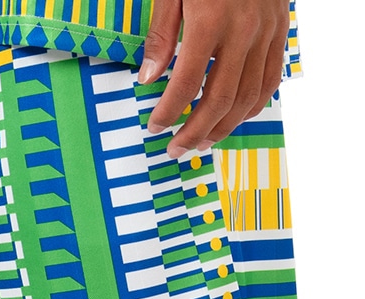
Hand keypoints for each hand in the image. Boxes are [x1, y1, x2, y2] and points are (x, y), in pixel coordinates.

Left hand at [138, 0, 289, 157]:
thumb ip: (161, 36)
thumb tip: (147, 78)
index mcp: (210, 21)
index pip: (185, 83)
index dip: (168, 112)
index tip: (154, 127)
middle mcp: (243, 33)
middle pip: (219, 100)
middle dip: (194, 132)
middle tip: (176, 149)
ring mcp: (267, 34)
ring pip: (248, 98)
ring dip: (223, 128)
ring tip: (201, 144)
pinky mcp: (280, 34)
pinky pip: (270, 81)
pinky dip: (252, 107)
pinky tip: (234, 120)